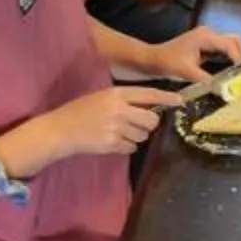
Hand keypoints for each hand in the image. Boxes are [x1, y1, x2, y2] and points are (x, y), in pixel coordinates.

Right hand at [45, 84, 184, 160]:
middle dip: (148, 124)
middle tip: (136, 124)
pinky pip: (132, 147)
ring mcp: (116, 127)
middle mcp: (118, 109)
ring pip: (143, 135)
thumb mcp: (102, 97)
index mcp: (116, 93)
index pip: (149, 94)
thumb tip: (151, 106)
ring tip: (118, 132)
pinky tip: (112, 141)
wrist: (60, 130)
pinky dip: (126, 147)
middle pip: (151, 119)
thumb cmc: (81, 112)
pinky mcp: (112, 144)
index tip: (180, 101)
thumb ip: (125, 100)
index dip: (167, 97)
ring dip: (136, 136)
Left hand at [155, 25, 240, 85]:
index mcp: (205, 37)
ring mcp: (208, 37)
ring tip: (237, 74)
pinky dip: (230, 58)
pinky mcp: (207, 44)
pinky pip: (225, 48)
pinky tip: (229, 72)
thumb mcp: (188, 73)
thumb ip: (208, 81)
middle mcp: (209, 33)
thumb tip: (226, 91)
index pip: (230, 45)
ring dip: (237, 57)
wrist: (152, 59)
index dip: (239, 60)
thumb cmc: (167, 63)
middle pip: (236, 40)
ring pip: (232, 43)